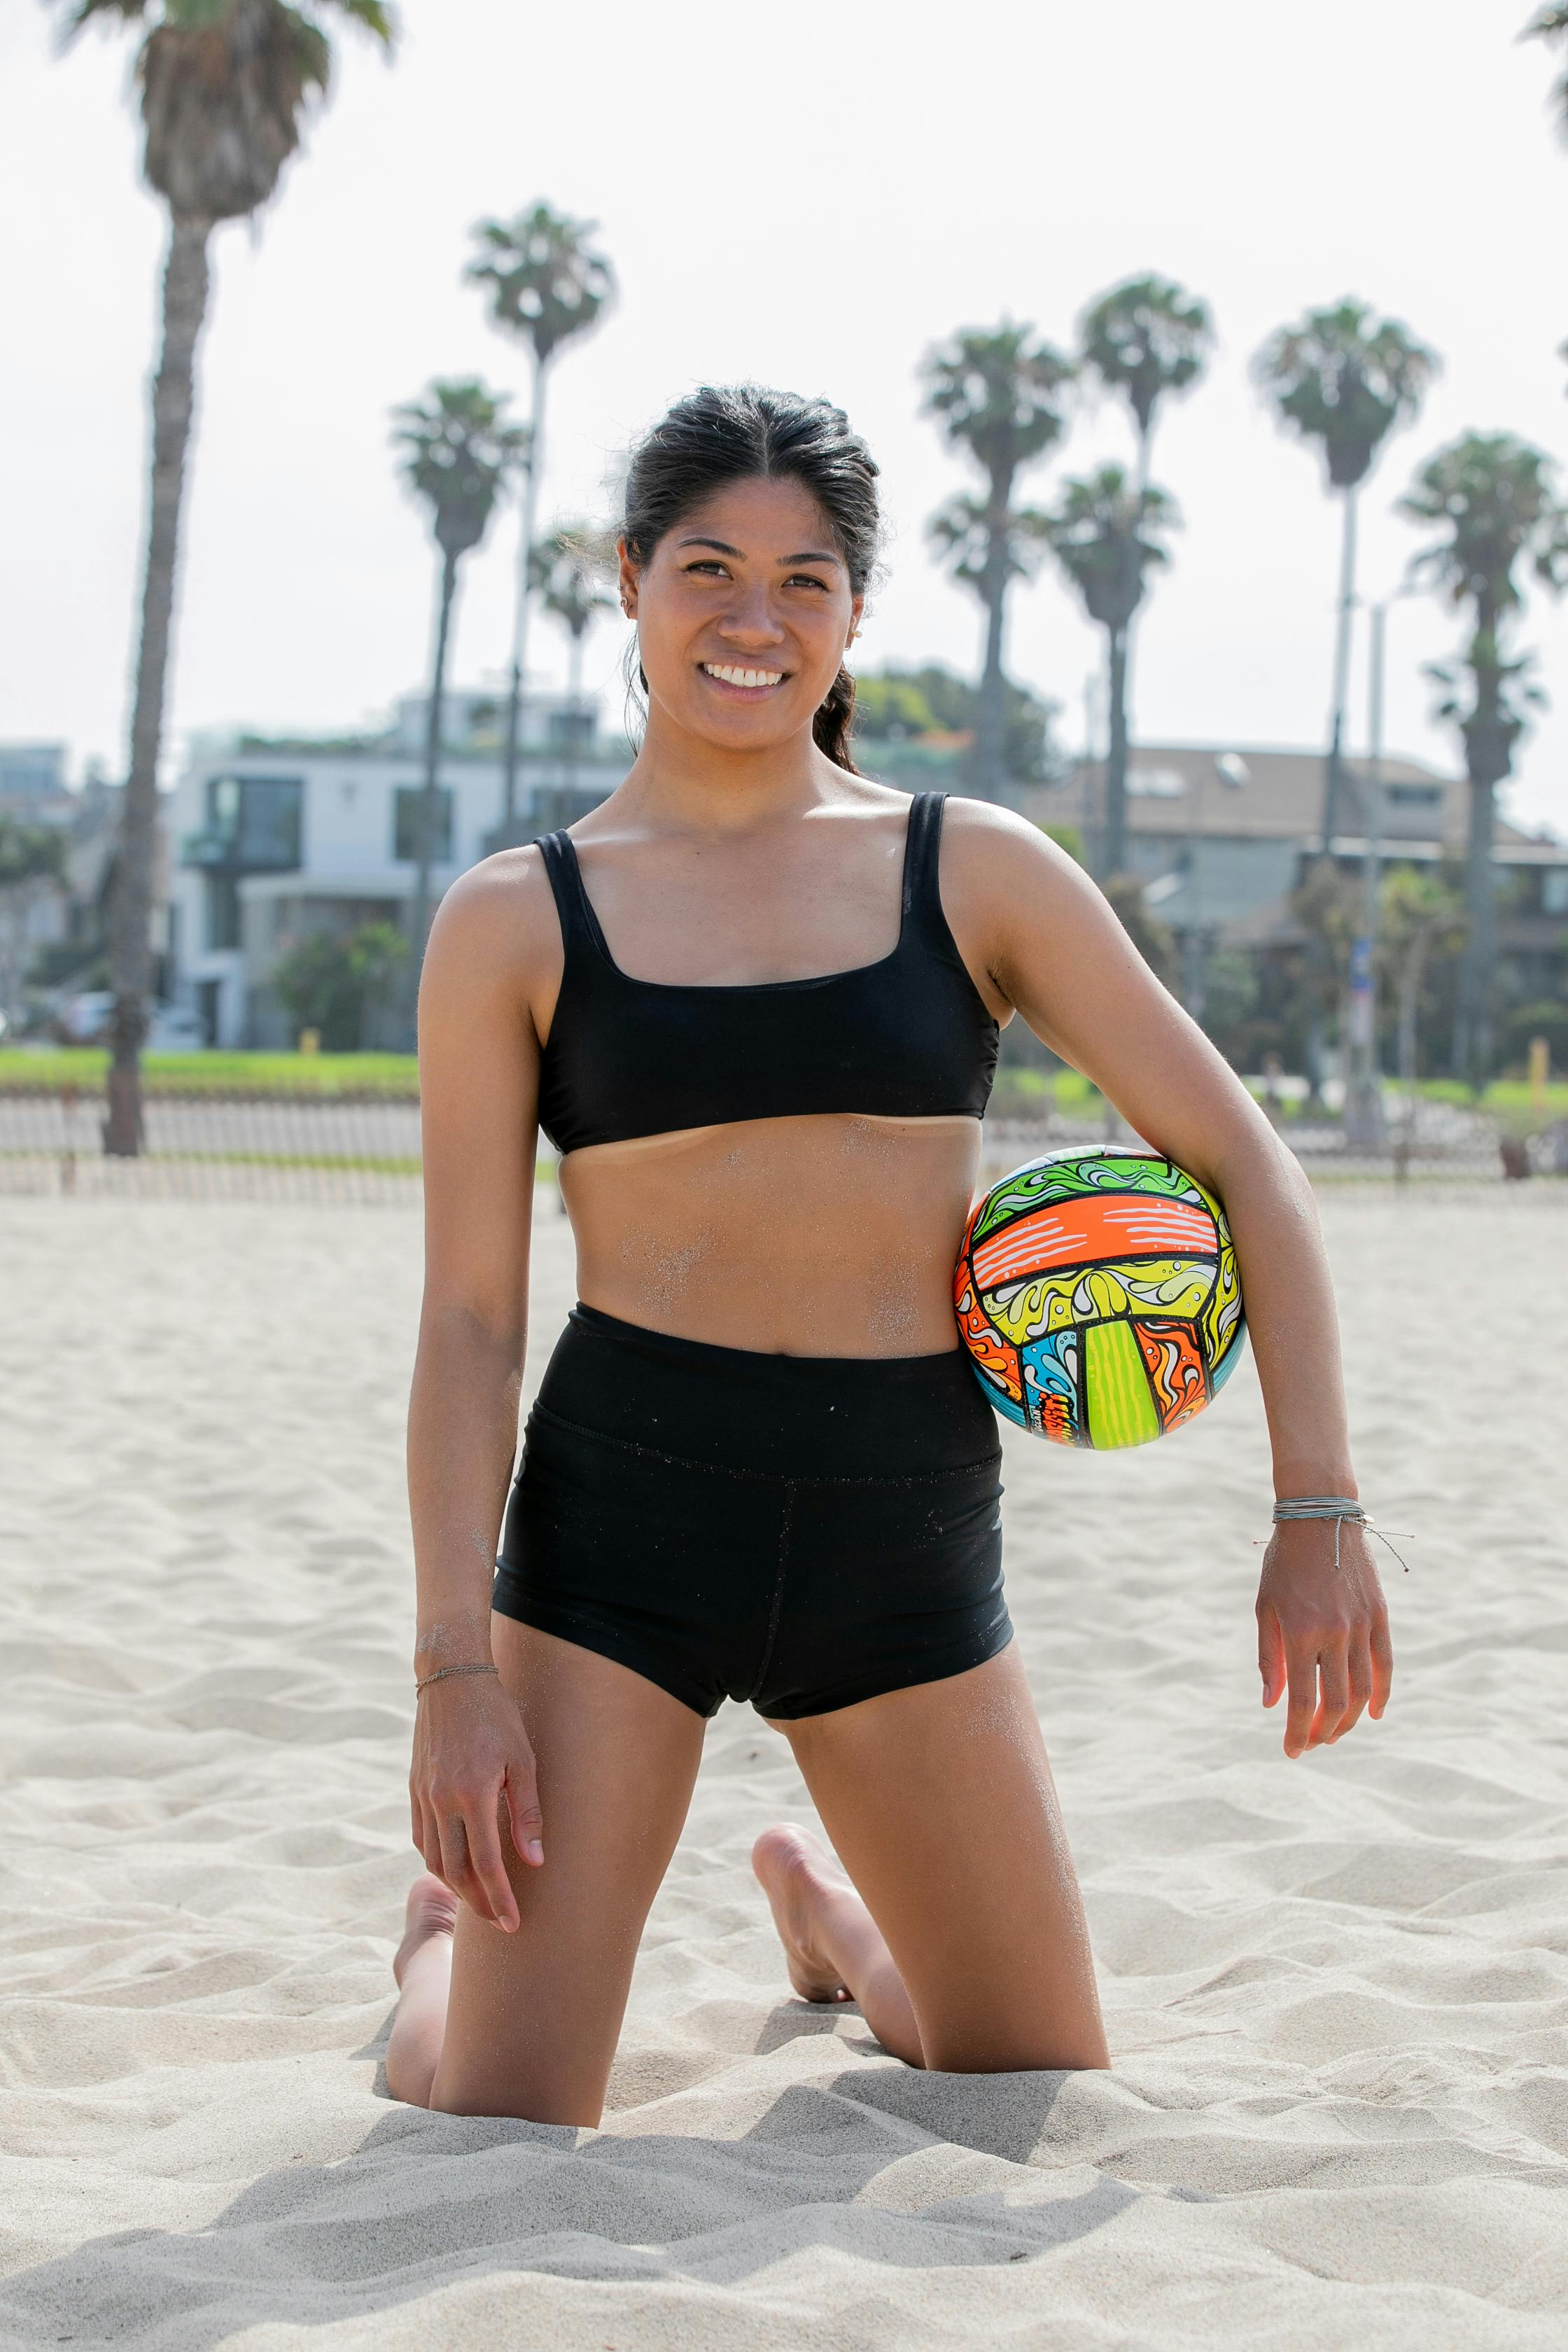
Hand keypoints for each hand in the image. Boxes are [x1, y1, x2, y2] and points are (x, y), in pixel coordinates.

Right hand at [409, 1671, 542, 1930]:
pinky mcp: (414, 1789)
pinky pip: (422, 1838)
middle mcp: (442, 1800)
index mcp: (473, 1794)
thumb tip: (535, 1861)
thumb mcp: (524, 1759)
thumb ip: (527, 1812)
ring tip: (479, 1899)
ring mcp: (423, 1796)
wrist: (452, 1681)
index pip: (487, 1864)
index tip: (513, 1924)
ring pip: (434, 1859)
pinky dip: (437, 1860)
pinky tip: (454, 1866)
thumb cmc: (497, 1716)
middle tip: (497, 1922)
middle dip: (478, 1903)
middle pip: (456, 1871)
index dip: (500, 1899)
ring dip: (456, 1886)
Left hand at [1256, 1517, 1391, 1757]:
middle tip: (1311, 1743)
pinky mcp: (1380, 1616)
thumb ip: (1268, 1658)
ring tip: (1334, 1731)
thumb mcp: (1265, 1607)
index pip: (1301, 1700)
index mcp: (1299, 1632)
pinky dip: (1382, 1693)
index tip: (1291, 1752)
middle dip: (1322, 1731)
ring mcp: (1361, 1625)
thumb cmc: (1284, 1563)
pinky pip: (1385, 1664)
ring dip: (1350, 1720)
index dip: (1296, 1732)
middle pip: (1336, 1702)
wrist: (1320, 1518)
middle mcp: (1333, 1632)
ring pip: (1363, 1690)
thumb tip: (1272, 1705)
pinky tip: (1375, 1713)